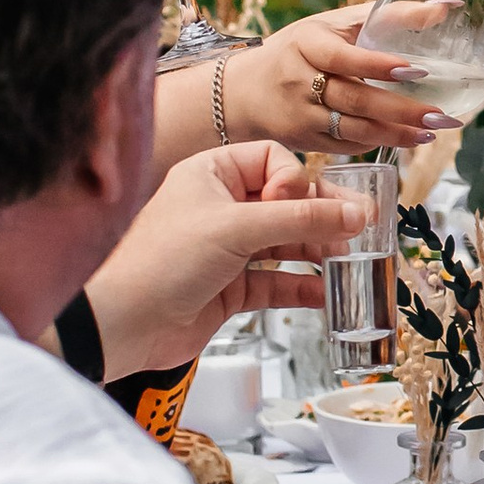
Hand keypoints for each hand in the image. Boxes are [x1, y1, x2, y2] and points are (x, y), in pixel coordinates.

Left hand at [85, 143, 366, 381]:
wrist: (124, 323)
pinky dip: (301, 286)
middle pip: (286, 203)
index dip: (294, 180)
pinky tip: (326, 291)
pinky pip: (277, 281)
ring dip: (316, 251)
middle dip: (321, 216)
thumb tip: (355, 213)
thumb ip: (302, 220)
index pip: (272, 160)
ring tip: (349, 259)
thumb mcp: (238, 229)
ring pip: (286, 244)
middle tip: (359, 225)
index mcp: (211, 174)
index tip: (298, 204)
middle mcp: (220, 207)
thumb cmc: (163, 261)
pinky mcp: (231, 287)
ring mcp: (227, 249)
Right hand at [154, 4, 458, 167]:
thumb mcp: (333, 24)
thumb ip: (387, 15)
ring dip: (396, 133)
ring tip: (433, 132)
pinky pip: (347, 145)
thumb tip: (448, 6)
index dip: (378, 65)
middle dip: (401, 110)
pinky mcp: (306, 141)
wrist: (243, 91)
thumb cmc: (302, 48)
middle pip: (355, 99)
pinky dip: (379, 142)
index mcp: (307, 44)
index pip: (345, 57)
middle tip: (440, 115)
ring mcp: (301, 116)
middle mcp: (300, 81)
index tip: (416, 69)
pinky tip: (409, 139)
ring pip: (353, 129)